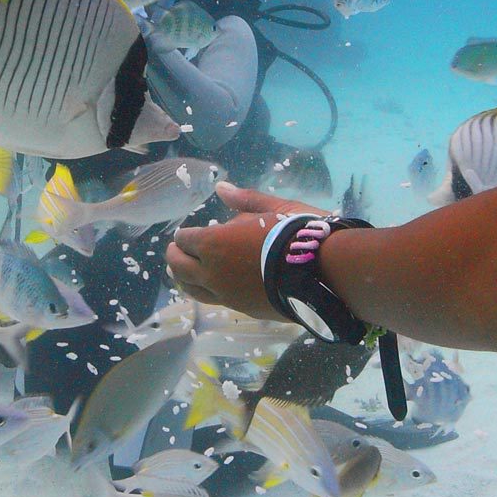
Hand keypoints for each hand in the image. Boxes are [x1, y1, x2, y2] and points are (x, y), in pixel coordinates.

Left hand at [166, 183, 318, 318]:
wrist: (322, 274)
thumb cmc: (296, 234)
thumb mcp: (272, 208)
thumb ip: (244, 200)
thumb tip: (221, 188)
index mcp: (214, 244)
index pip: (185, 240)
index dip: (184, 235)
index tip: (187, 233)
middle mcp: (212, 272)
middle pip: (179, 267)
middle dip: (175, 257)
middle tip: (176, 251)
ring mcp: (226, 295)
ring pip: (192, 290)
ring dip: (184, 279)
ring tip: (186, 273)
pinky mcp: (242, 309)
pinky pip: (215, 300)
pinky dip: (207, 291)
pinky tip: (213, 286)